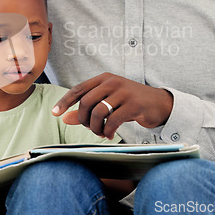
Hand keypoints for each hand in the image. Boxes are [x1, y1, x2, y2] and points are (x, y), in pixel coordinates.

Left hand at [52, 73, 172, 138]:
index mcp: (103, 79)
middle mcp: (112, 82)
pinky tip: (110, 134)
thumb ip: (86, 109)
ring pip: (98, 112)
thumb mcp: (107, 103)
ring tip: (100, 132)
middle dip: (83, 119)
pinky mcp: (133, 104)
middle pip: (86, 102)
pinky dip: (107, 131)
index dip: (64, 102)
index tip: (55, 113)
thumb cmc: (129, 103)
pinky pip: (112, 120)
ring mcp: (123, 92)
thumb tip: (65, 118)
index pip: (78, 89)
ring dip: (95, 127)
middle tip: (89, 128)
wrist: (159, 103)